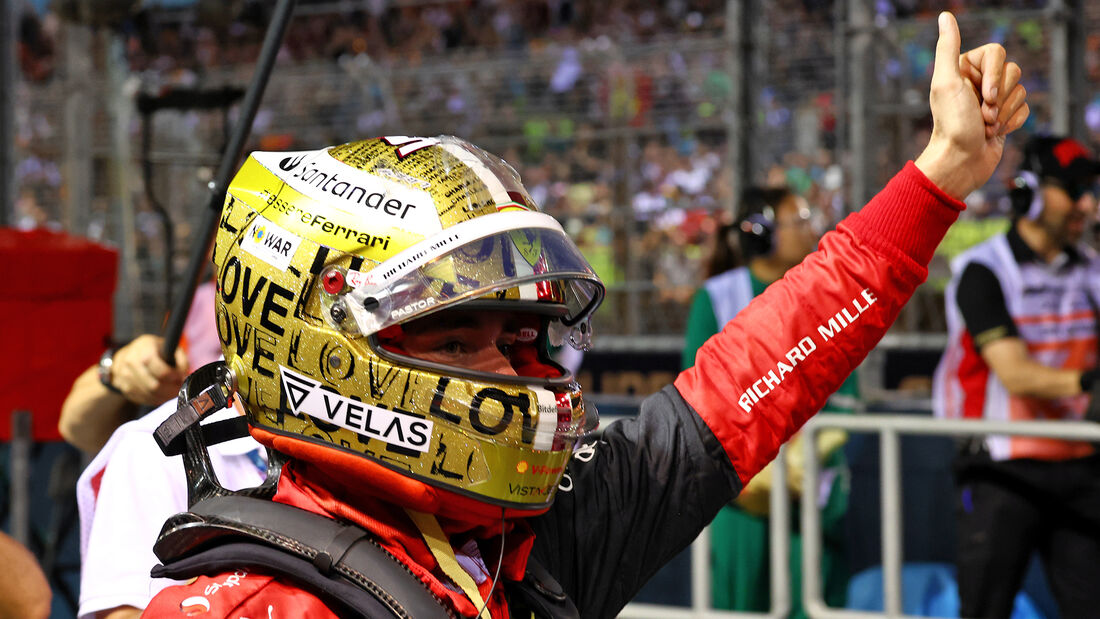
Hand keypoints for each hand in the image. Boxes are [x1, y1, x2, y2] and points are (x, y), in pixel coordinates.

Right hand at [108, 334, 188, 404]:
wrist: (127, 355)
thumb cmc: (152, 349)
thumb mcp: (168, 347)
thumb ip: (180, 361)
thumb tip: (184, 378)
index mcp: (143, 350)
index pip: (160, 370)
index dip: (174, 376)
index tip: (181, 376)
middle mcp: (131, 363)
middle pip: (154, 386)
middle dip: (171, 390)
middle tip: (179, 388)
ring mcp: (125, 377)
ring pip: (150, 395)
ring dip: (165, 396)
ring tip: (173, 390)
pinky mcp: (124, 388)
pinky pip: (144, 399)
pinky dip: (156, 399)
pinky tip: (163, 393)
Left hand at [915, 11, 1028, 199]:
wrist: (960, 162)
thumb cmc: (952, 124)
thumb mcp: (946, 82)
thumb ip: (948, 48)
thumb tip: (945, 16)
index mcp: (964, 69)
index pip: (997, 52)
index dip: (995, 74)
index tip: (983, 97)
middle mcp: (978, 81)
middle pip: (1012, 71)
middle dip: (999, 97)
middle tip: (982, 116)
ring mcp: (992, 100)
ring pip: (1020, 90)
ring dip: (1004, 113)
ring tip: (985, 127)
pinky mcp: (1004, 117)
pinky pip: (1025, 109)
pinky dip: (1012, 123)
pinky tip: (995, 134)